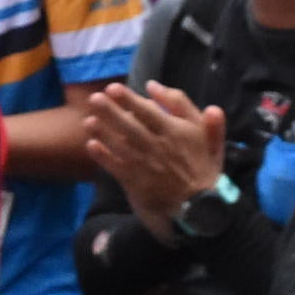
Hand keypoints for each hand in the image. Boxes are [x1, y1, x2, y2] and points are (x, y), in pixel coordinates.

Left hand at [84, 81, 225, 243]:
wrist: (201, 208)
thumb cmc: (204, 167)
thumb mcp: (207, 132)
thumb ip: (186, 107)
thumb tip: (156, 86)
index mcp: (174, 132)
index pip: (147, 111)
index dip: (128, 99)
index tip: (113, 88)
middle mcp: (157, 146)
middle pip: (129, 126)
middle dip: (110, 111)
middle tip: (94, 98)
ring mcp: (145, 165)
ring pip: (120, 145)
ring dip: (103, 132)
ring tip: (88, 120)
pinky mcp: (136, 183)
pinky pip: (116, 167)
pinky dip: (103, 157)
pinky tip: (91, 145)